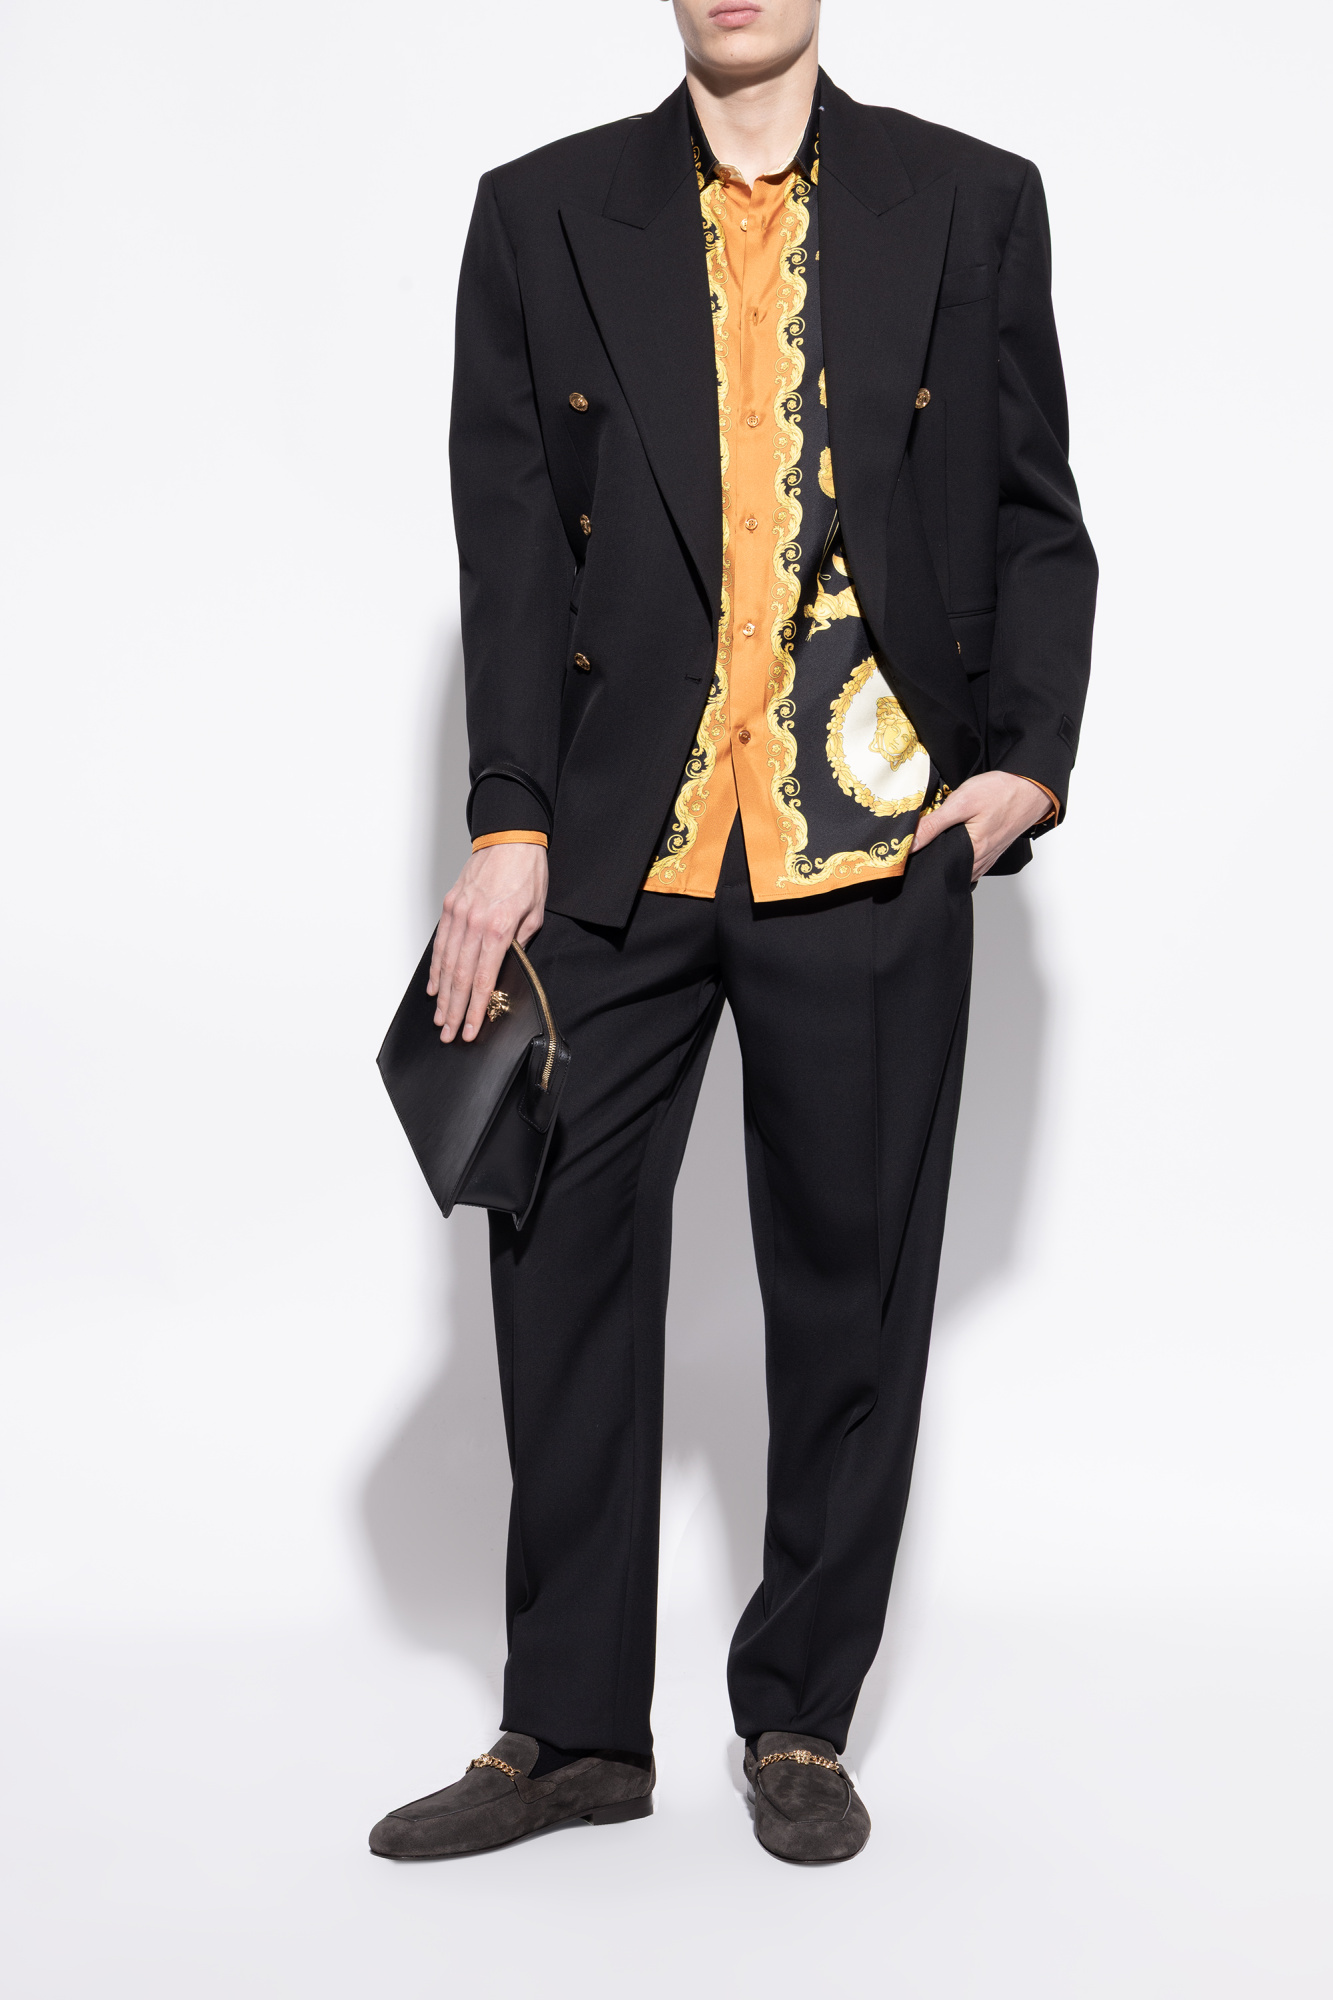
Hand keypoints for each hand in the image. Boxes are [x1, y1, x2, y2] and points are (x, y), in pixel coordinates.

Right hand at [428, 842, 548, 1043]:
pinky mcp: (450, 906)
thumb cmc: (527, 873)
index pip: (483, 979)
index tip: (470, 1029)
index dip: (475, 1008)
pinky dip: (436, 967)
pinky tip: (434, 986)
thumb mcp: (535, 912)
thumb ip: (521, 943)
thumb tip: (508, 967)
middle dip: (454, 1009)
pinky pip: (441, 943)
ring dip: (442, 994)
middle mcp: (474, 923)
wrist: (510, 838)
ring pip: (446, 963)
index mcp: (500, 928)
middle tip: (449, 1034)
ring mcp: (459, 914)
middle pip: (460, 977)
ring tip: (440, 1018)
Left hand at [911, 772, 1053, 882]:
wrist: (1031, 788)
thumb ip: (934, 824)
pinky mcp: (992, 850)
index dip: (921, 860)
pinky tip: (953, 844)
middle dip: (933, 860)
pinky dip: (960, 855)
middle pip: (949, 868)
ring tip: (933, 844)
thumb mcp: (962, 803)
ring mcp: (988, 857)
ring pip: (960, 865)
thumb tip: (910, 842)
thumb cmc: (1000, 793)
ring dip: (947, 858)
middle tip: (918, 847)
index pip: (938, 867)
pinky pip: (971, 861)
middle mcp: (981, 860)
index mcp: (972, 852)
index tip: (907, 853)